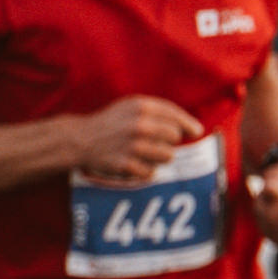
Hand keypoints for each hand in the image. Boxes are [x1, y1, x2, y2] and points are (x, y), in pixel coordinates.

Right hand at [70, 96, 205, 181]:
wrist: (81, 139)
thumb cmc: (113, 122)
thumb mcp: (132, 106)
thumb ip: (162, 112)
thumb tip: (196, 130)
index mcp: (141, 106)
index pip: (176, 116)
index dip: (188, 125)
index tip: (195, 132)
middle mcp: (139, 125)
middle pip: (174, 137)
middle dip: (168, 140)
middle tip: (153, 141)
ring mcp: (133, 146)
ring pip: (167, 156)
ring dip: (159, 157)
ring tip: (144, 152)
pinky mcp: (126, 165)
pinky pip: (151, 172)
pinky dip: (145, 170)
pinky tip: (133, 163)